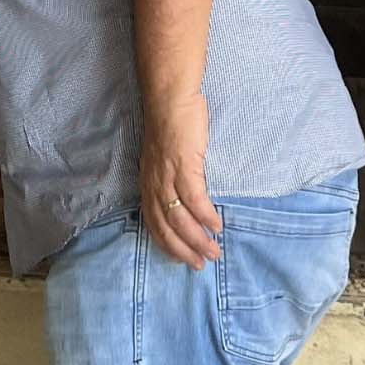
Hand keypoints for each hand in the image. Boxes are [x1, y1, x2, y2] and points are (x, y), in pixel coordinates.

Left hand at [139, 91, 222, 268]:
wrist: (170, 99)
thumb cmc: (170, 126)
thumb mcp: (162, 159)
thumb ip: (169, 180)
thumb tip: (183, 201)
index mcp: (148, 184)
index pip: (154, 223)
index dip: (167, 244)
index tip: (182, 260)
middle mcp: (153, 183)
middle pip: (166, 226)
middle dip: (183, 250)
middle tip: (201, 264)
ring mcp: (167, 175)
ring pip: (180, 217)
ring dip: (197, 238)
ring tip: (213, 251)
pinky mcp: (183, 164)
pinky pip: (194, 196)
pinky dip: (205, 215)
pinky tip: (216, 226)